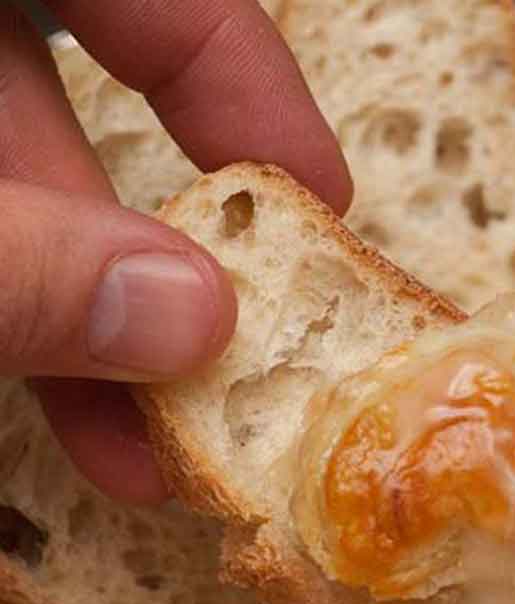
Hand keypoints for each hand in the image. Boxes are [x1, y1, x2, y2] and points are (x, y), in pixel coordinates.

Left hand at [0, 0, 351, 502]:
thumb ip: (11, 264)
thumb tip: (186, 317)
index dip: (245, 75)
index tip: (318, 199)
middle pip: (81, 97)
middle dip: (166, 252)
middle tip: (244, 371)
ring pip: (25, 187)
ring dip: (95, 320)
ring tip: (154, 451)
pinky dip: (24, 315)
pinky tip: (66, 414)